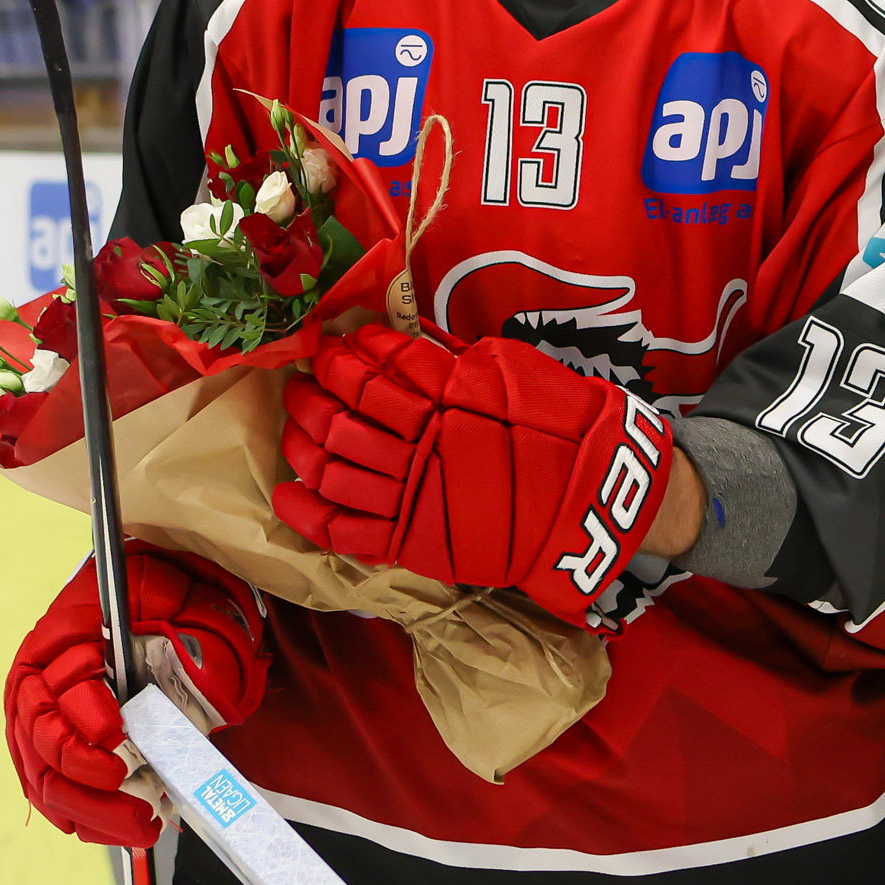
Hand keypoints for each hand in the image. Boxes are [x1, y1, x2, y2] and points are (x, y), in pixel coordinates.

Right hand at [3, 544, 269, 847]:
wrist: (167, 602)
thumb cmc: (171, 598)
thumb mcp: (184, 599)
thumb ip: (188, 637)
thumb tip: (198, 687)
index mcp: (66, 632)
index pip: (56, 682)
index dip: (83, 713)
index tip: (118, 735)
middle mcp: (41, 676)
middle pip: (40, 737)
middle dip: (84, 771)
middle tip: (130, 789)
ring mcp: (43, 716)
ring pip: (44, 776)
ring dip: (88, 807)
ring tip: (138, 823)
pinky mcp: (54, 749)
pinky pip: (54, 793)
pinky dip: (87, 817)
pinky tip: (121, 827)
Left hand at [272, 323, 676, 627]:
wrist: (595, 496)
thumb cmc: (563, 424)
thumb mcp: (513, 370)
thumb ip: (455, 360)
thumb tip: (406, 345)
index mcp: (450, 393)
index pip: (381, 365)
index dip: (349, 351)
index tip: (338, 343)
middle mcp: (426, 441)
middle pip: (344, 414)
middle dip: (314, 391)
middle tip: (303, 379)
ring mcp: (416, 495)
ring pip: (333, 468)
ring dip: (303, 442)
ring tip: (296, 424)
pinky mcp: (414, 541)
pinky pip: (344, 530)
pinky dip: (307, 512)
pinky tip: (288, 493)